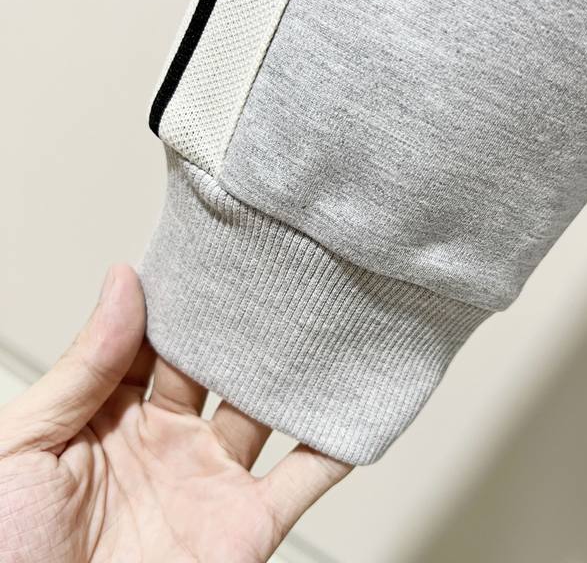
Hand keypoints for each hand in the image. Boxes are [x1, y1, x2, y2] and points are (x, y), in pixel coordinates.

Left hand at [0, 265, 351, 562]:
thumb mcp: (22, 446)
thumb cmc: (7, 555)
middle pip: (217, 369)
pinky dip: (334, 447)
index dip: (180, 302)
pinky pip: (304, 480)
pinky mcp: (247, 526)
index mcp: (111, 416)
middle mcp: (168, 441)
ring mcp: (211, 481)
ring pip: (266, 413)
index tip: (210, 256)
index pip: (156, 341)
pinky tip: (350, 407)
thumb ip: (80, 366)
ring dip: (291, 375)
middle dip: (240, 327)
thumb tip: (120, 283)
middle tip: (270, 275)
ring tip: (316, 323)